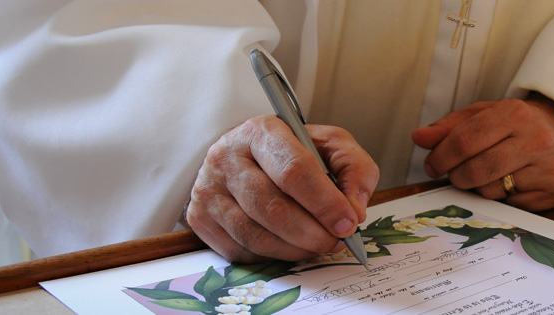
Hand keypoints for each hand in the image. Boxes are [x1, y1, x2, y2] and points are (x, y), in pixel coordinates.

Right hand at [186, 115, 378, 261]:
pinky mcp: (199, 217)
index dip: (325, 203)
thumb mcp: (331, 146)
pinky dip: (270, 256)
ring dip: (294, 249)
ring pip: (254, 234)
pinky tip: (287, 246)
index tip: (347, 223)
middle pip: (273, 207)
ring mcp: (208, 188)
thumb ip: (354, 170)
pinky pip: (238, 250)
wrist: (247, 156)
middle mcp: (227, 156)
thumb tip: (354, 210)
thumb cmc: (292, 152)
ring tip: (316, 246)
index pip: (294, 170)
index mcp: (262, 131)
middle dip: (312, 232)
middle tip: (335, 241)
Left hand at [411, 95, 553, 211]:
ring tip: (487, 173)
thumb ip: (449, 127)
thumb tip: (419, 138)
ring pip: (490, 191)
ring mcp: (549, 168)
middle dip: (456, 176)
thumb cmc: (516, 124)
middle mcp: (536, 139)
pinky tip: (510, 182)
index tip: (432, 165)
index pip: (464, 140)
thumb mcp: (483, 115)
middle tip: (455, 173)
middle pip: (475, 170)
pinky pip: (510, 206)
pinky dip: (502, 197)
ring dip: (478, 187)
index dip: (441, 156)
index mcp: (514, 113)